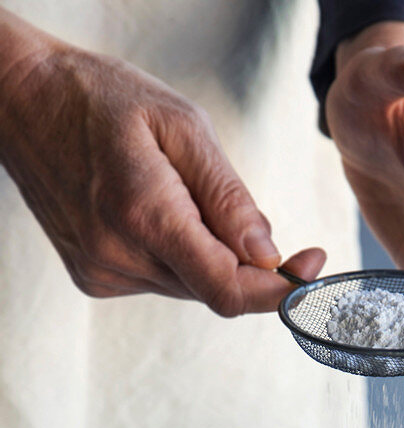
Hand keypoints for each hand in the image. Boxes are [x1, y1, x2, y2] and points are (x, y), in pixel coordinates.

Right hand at [0, 12, 323, 314]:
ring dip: (209, 257)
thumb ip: (229, 198)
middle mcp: (119, 258)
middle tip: (249, 218)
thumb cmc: (101, 99)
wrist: (21, 103)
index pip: (229, 290)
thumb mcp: (181, 125)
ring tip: (181, 198)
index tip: (312, 265)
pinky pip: (161, 282)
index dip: (280, 290)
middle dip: (246, 264)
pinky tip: (155, 213)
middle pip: (215, 291)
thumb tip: (269, 257)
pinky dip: (178, 257)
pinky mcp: (94, 279)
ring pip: (190, 288)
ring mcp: (103, 274)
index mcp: (145, 216)